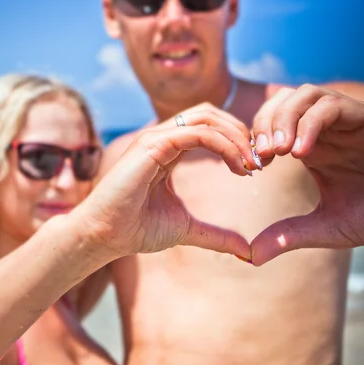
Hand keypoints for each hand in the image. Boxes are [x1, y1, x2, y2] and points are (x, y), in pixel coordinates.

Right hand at [74, 104, 257, 259]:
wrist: (104, 236)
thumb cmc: (135, 229)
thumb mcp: (186, 229)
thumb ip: (215, 234)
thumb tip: (246, 251)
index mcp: (168, 150)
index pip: (209, 126)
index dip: (236, 141)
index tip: (253, 170)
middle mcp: (161, 138)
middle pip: (211, 113)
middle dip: (240, 133)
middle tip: (259, 163)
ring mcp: (155, 138)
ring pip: (207, 117)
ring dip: (236, 137)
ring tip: (251, 165)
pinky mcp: (151, 145)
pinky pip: (197, 132)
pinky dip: (224, 144)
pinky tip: (237, 167)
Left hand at [250, 84, 363, 264]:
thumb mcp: (331, 228)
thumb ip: (290, 236)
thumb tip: (251, 257)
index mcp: (313, 148)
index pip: (270, 124)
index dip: (253, 141)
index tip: (250, 169)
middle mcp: (326, 130)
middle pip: (280, 102)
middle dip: (262, 124)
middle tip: (260, 157)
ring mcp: (348, 121)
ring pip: (304, 95)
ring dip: (284, 118)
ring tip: (278, 152)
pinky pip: (333, 106)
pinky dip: (311, 123)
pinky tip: (302, 153)